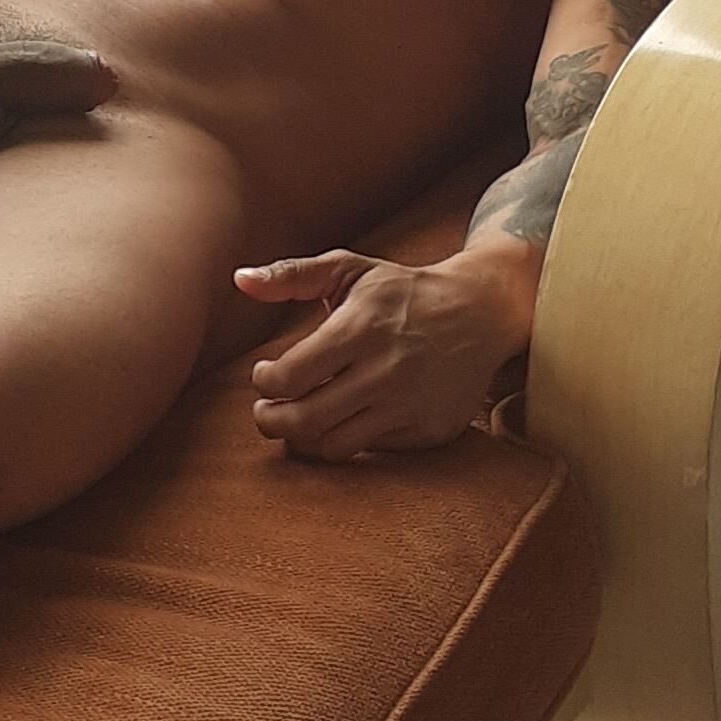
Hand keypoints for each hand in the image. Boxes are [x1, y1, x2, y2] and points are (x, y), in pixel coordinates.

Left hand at [233, 247, 518, 457]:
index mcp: (360, 328)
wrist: (481, 312)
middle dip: (270, 421)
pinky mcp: (428, 430)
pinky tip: (341, 419)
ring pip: (333, 446)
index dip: (264, 382)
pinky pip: (371, 451)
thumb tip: (239, 279)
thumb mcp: (350, 269)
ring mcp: (409, 405)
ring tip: (297, 420)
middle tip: (266, 412)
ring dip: (303, 439)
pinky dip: (347, 439)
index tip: (265, 375)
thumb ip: (292, 275)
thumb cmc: (403, 291)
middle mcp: (386, 371)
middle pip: (304, 421)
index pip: (289, 376)